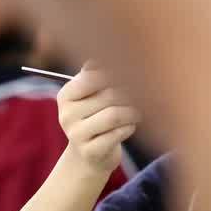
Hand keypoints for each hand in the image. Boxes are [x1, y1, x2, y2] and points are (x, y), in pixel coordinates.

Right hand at [56, 60, 140, 174]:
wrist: (92, 156)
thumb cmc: (98, 118)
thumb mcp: (93, 95)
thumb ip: (99, 74)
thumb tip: (108, 54)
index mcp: (66, 95)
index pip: (94, 77)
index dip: (118, 75)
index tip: (134, 77)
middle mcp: (67, 114)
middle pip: (110, 95)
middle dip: (131, 96)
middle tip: (144, 97)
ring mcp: (76, 134)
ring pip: (115, 115)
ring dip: (133, 112)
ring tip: (137, 113)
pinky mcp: (90, 151)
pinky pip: (118, 134)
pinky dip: (129, 128)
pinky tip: (129, 127)